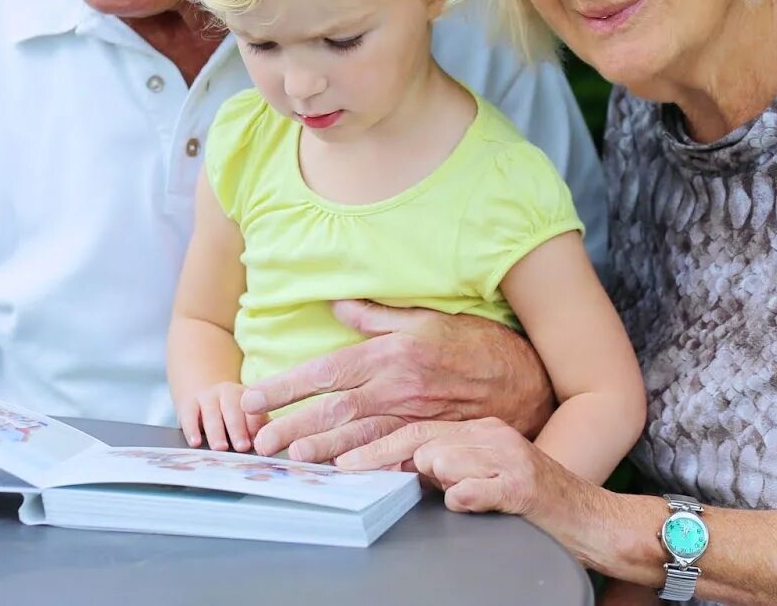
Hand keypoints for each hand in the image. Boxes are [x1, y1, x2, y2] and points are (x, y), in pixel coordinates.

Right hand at [177, 381, 266, 451]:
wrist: (204, 398)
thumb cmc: (232, 417)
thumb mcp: (246, 419)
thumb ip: (256, 431)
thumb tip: (266, 447)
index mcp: (248, 396)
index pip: (254, 409)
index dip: (255, 425)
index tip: (258, 441)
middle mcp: (228, 392)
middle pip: (233, 409)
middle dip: (238, 428)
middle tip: (242, 447)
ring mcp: (207, 396)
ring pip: (211, 412)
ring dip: (217, 431)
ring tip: (220, 448)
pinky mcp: (189, 403)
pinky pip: (189, 415)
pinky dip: (192, 429)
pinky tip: (195, 443)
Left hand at [241, 299, 554, 462]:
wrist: (523, 377)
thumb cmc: (472, 344)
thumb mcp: (423, 319)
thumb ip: (375, 316)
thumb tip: (336, 304)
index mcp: (390, 353)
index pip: (326, 370)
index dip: (286, 386)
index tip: (253, 397)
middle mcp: (397, 386)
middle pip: (334, 408)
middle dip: (291, 424)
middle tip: (257, 439)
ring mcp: (414, 415)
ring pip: (356, 434)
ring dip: (319, 448)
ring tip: (289, 458)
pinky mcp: (429, 436)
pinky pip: (388, 452)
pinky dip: (360, 462)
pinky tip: (339, 471)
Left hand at [337, 417, 578, 518]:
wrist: (594, 518)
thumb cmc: (536, 498)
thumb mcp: (489, 470)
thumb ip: (449, 465)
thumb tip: (407, 468)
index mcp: (479, 429)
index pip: (417, 430)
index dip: (375, 445)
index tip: (341, 460)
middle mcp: (491, 436)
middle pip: (422, 440)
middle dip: (380, 457)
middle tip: (346, 469)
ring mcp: (508, 458)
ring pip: (445, 460)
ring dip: (437, 480)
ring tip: (451, 489)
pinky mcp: (523, 485)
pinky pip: (476, 489)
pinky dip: (465, 496)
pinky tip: (464, 502)